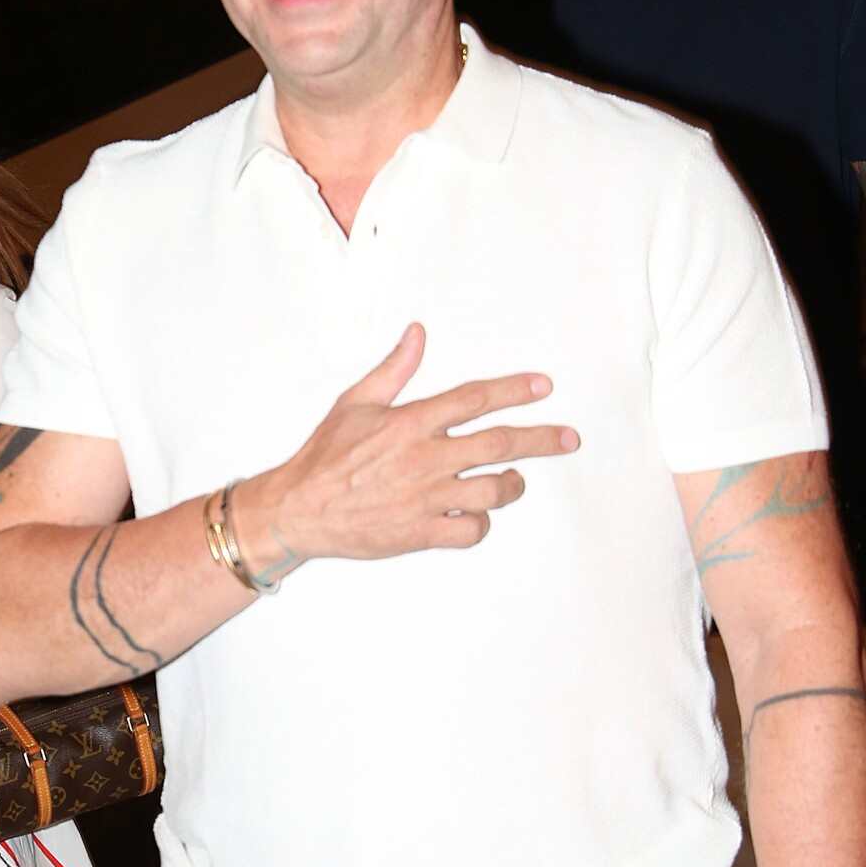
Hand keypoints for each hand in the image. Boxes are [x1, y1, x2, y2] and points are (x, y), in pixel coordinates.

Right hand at [234, 323, 577, 579]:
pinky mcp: (420, 532)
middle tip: (568, 438)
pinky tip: (477, 515)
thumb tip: (417, 334)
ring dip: (513, 485)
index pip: (474, 399)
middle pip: (500, 444)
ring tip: (516, 480)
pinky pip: (469, 530)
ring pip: (493, 491)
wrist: (297, 510)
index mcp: (410, 423)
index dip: (514, 390)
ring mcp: (424, 498)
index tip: (543, 387)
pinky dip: (481, 523)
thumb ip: (394, 369)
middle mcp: (424, 458)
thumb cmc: (324, 457)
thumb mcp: (355, 402)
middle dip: (541, 439)